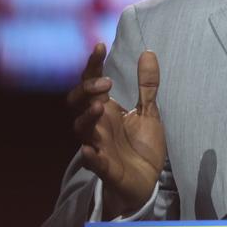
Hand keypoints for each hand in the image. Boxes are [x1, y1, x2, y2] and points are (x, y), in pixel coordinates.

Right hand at [66, 43, 166, 218]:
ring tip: (99, 106)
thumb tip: (148, 53)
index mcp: (106, 110)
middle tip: (104, 82)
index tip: (100, 46)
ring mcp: (99, 146)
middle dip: (86, 90)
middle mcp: (97, 126)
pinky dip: (90, 157)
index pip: (92, 84)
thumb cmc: (141, 146)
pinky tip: (89, 150)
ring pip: (81, 130)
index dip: (92, 65)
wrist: (147, 181)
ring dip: (87, 117)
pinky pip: (93, 162)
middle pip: (77, 103)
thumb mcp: (149, 112)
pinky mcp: (105, 168)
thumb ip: (147, 85)